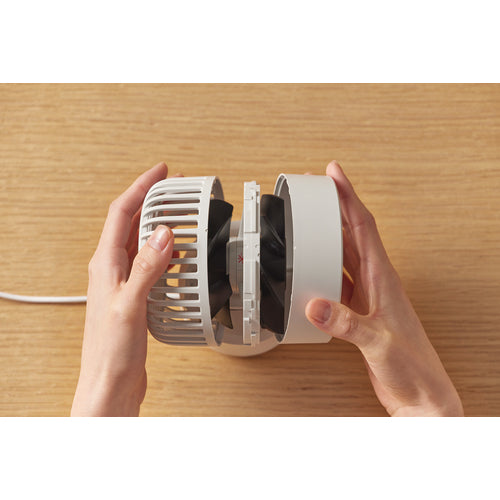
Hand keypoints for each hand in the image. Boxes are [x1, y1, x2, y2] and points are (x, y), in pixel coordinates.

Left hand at [71, 162, 173, 415]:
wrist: (110, 382)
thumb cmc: (110, 350)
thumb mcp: (129, 305)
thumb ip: (146, 268)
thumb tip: (163, 234)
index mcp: (105, 264)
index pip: (122, 213)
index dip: (142, 187)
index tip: (161, 172)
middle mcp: (112, 268)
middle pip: (132, 222)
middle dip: (154, 200)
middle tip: (178, 189)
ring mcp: (124, 281)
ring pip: (142, 241)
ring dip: (161, 223)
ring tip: (182, 214)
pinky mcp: (135, 295)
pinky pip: (151, 262)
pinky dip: (167, 250)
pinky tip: (179, 254)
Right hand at [305, 161, 463, 415]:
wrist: (419, 392)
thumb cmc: (412, 365)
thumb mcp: (377, 341)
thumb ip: (345, 323)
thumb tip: (314, 305)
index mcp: (383, 277)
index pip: (363, 225)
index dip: (349, 196)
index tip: (335, 174)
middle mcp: (376, 281)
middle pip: (352, 232)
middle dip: (336, 206)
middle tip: (318, 188)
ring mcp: (367, 295)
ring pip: (345, 254)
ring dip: (329, 234)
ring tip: (311, 220)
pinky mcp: (358, 311)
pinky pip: (338, 280)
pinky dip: (324, 269)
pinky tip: (313, 269)